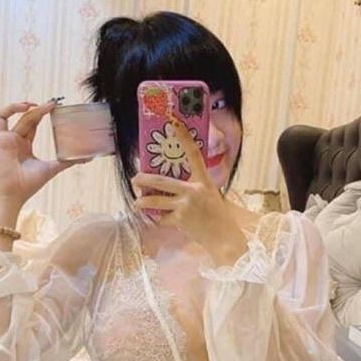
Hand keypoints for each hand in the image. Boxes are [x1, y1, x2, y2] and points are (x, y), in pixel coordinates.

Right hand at [0, 99, 90, 205]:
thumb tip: (88, 159)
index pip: (33, 122)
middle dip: (37, 109)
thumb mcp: (52, 168)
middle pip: (24, 118)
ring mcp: (1, 140)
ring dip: (14, 108)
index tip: (54, 104)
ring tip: (29, 106)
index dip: (42, 112)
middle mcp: (13, 139)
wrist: (15, 194)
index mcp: (25, 143)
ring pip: (4, 116)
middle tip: (51, 103)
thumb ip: (68, 161)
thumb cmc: (30, 183)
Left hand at [132, 113, 247, 265]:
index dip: (184, 137)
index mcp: (204, 181)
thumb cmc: (218, 216)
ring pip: (155, 201)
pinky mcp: (179, 221)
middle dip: (143, 180)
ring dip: (142, 202)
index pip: (194, 153)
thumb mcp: (211, 195)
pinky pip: (162, 218)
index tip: (173, 122)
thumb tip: (174, 184)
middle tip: (135, 179)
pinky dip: (160, 220)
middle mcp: (193, 190)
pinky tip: (162, 221)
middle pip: (161, 180)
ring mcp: (185, 206)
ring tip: (136, 203)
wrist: (224, 238)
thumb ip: (196, 187)